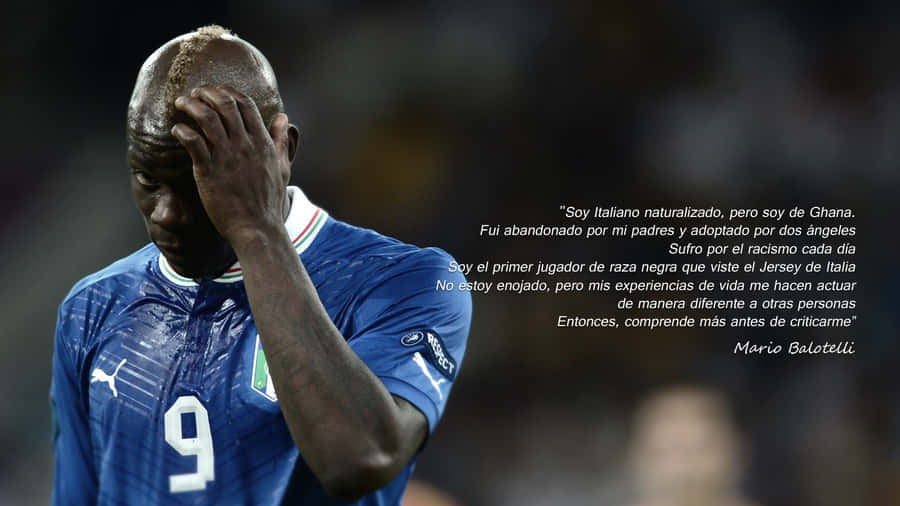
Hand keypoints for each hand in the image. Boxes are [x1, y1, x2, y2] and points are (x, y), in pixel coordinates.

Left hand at [171, 86, 290, 244]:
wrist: (257, 229)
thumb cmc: (269, 202)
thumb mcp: (281, 168)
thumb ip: (280, 141)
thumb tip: (283, 117)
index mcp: (262, 143)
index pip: (245, 104)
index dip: (228, 92)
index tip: (216, 93)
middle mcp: (245, 146)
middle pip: (225, 104)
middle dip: (207, 93)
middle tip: (195, 94)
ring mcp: (227, 158)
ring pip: (207, 118)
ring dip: (192, 106)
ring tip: (181, 104)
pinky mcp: (209, 172)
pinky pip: (193, 142)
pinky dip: (182, 130)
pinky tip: (177, 130)